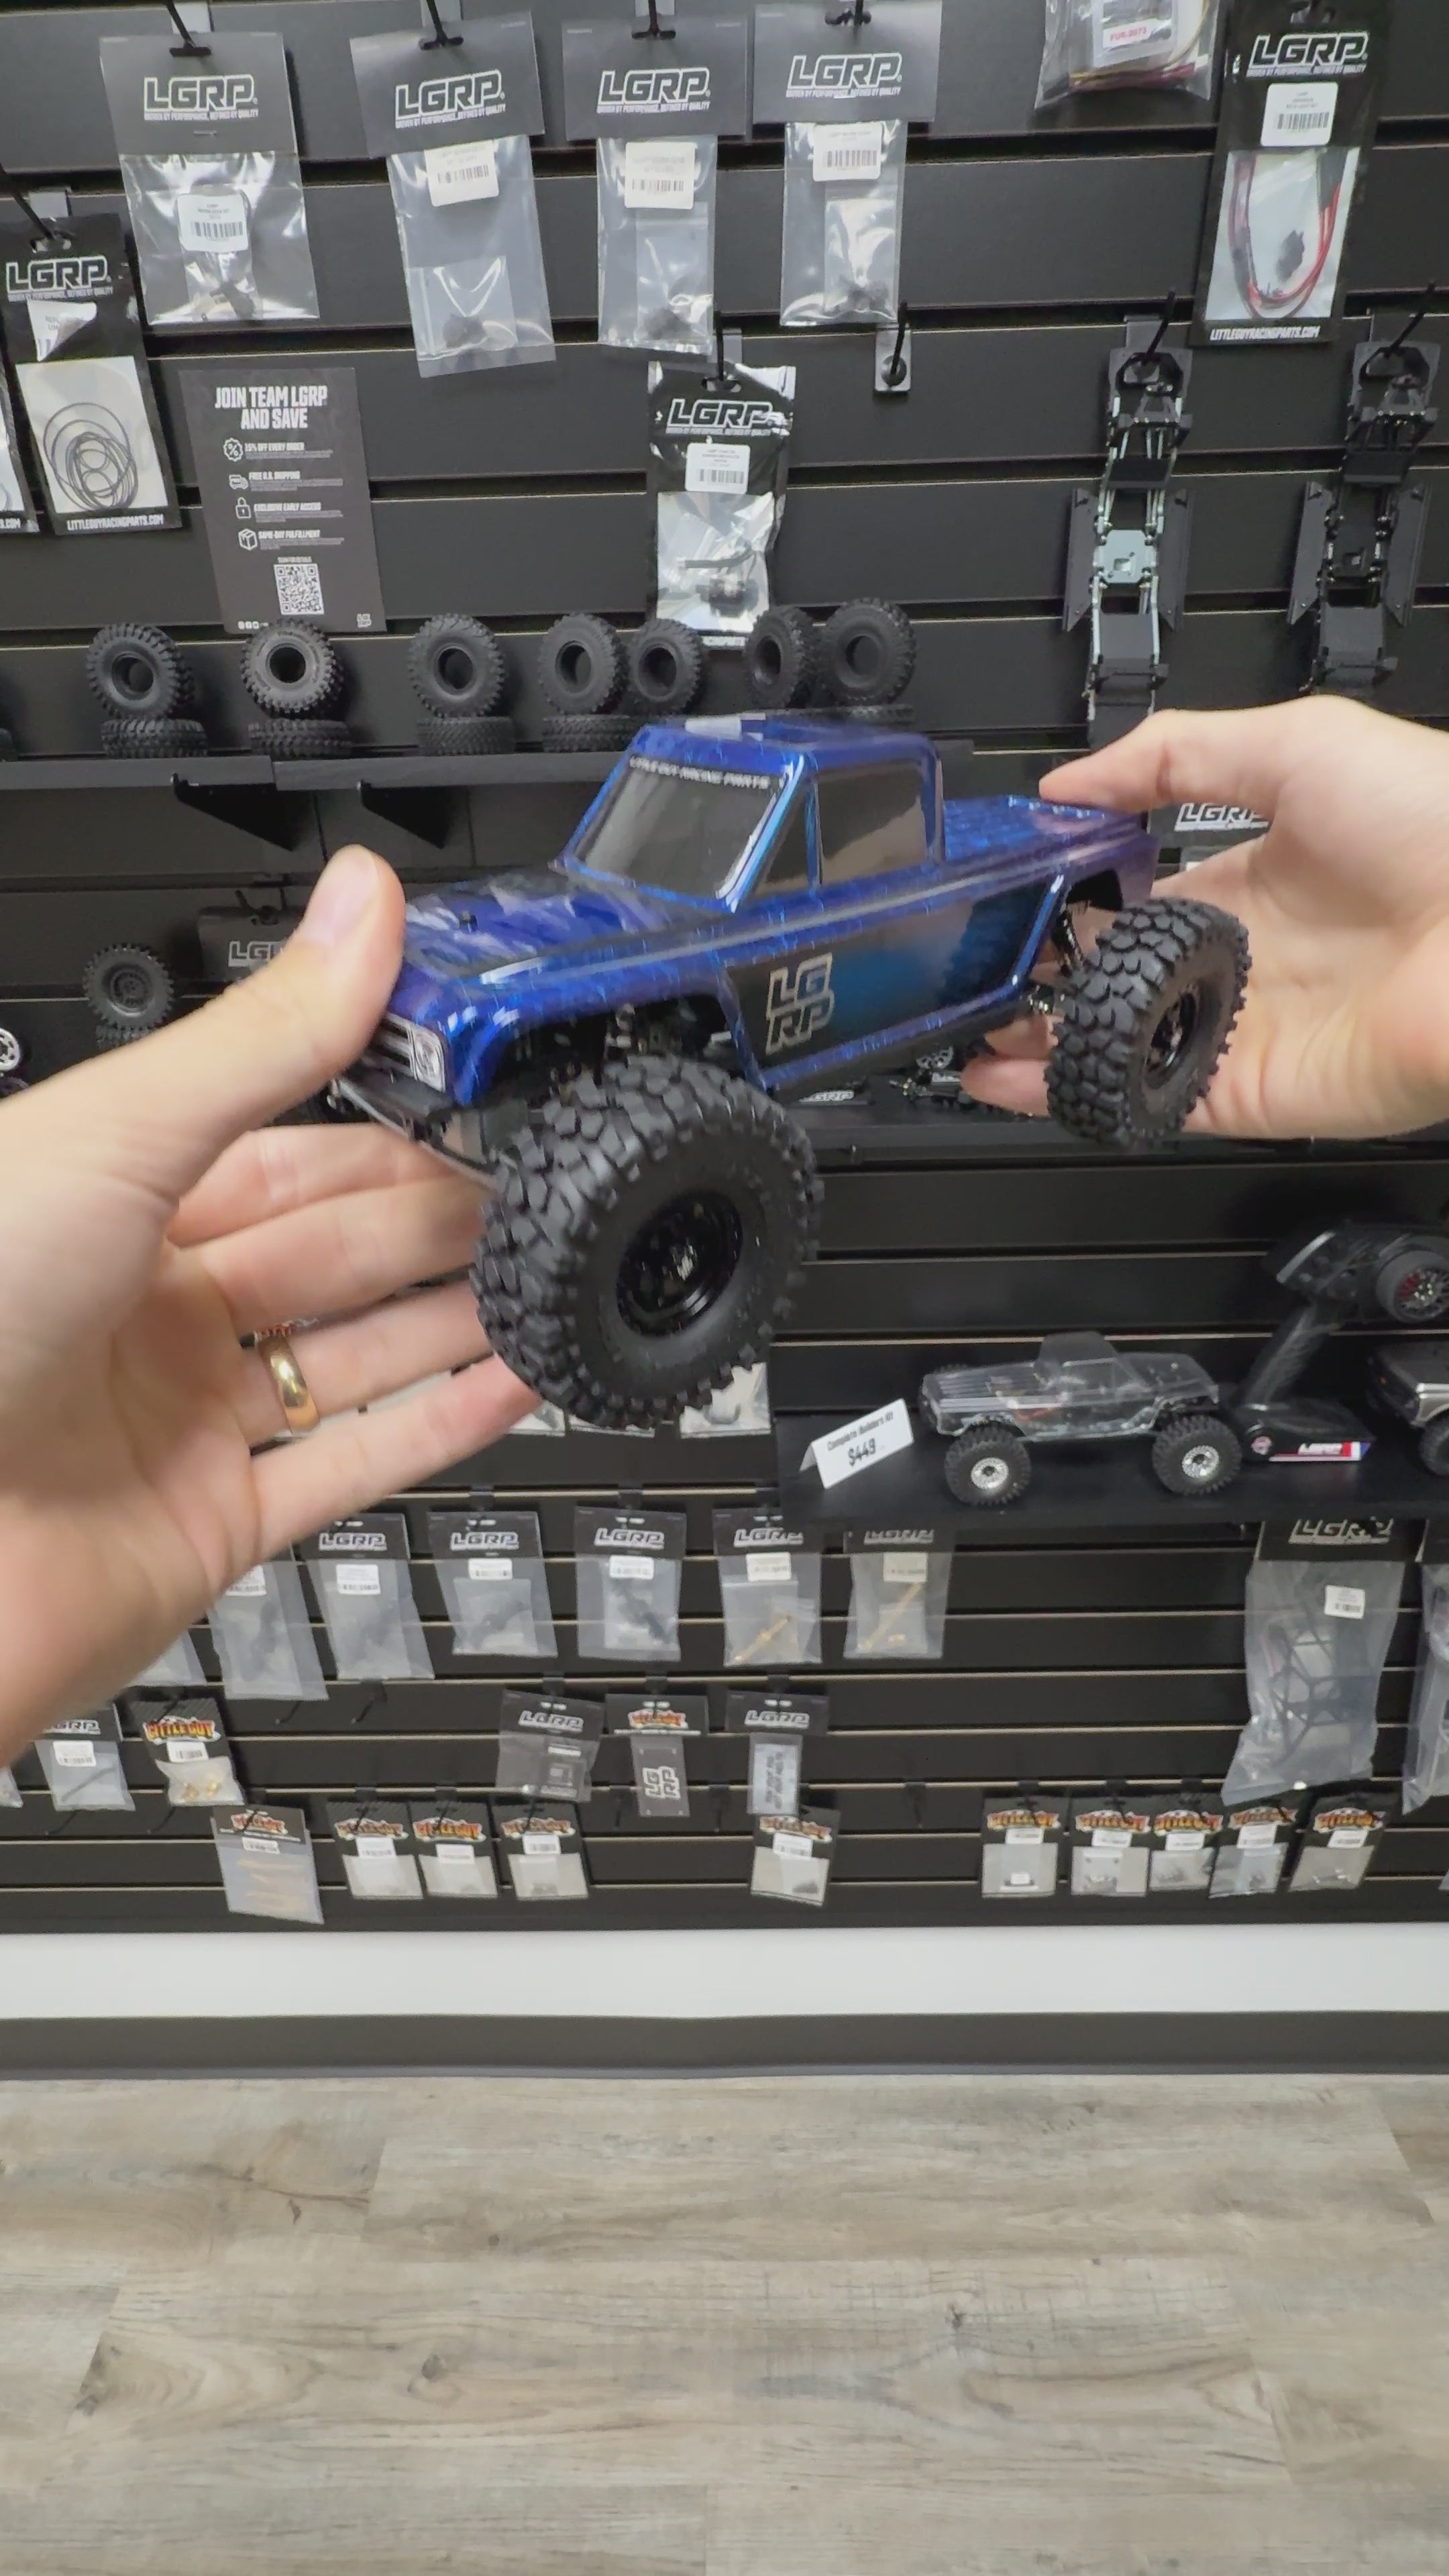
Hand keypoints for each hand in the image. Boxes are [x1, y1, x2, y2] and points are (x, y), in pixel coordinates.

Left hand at [0, 845, 537, 1759]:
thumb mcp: (116, 1135)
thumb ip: (261, 1037)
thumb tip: (358, 908)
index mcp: (109, 1201)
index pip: (285, 1151)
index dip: (389, 1121)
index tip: (484, 1097)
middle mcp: (146, 1310)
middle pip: (334, 1253)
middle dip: (441, 1218)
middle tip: (542, 1191)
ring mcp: (181, 1422)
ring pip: (355, 1357)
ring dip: (458, 1317)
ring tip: (552, 1276)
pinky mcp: (210, 1527)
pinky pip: (351, 1466)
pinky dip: (441, 1428)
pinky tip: (512, 1382)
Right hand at [962, 697, 1448, 1140]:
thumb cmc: (1439, 826)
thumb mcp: (1297, 743)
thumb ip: (1175, 753)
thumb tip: (1072, 779)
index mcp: (1257, 878)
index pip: (1139, 898)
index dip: (1072, 900)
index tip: (1012, 895)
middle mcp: (1249, 960)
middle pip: (1121, 981)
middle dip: (1045, 980)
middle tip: (978, 968)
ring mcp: (1248, 1031)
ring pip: (1122, 1048)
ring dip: (1042, 1045)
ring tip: (974, 1029)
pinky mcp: (1251, 1094)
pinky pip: (1148, 1101)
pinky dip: (1076, 1095)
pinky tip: (1017, 1078)